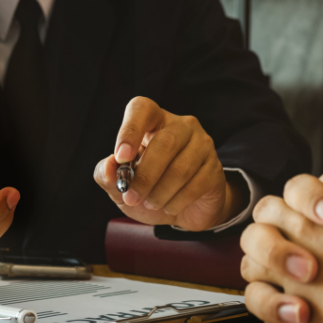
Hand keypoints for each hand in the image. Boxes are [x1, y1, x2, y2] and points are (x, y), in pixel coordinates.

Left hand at [93, 97, 245, 230]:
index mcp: (153, 121)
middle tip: (131, 197)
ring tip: (151, 203)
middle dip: (144, 176)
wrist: (182, 213)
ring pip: (180, 169)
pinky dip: (176, 202)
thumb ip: (107, 175)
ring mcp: (202, 145)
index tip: (122, 157)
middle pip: (164, 143)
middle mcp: (181, 126)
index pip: (142, 109)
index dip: (130, 130)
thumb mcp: (120, 186)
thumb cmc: (148, 190)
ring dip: (159, 194)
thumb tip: (109, 166)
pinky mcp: (215, 168)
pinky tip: (169, 206)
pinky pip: (195, 185)